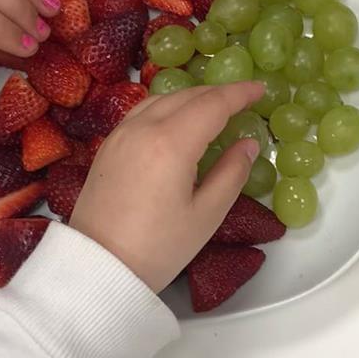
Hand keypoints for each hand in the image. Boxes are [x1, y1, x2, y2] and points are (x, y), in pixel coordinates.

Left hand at [70, 83, 264, 291]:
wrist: (98, 267)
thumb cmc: (157, 248)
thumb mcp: (206, 216)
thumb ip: (231, 174)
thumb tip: (247, 145)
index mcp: (171, 143)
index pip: (212, 105)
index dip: (239, 94)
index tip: (260, 90)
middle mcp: (142, 128)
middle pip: (186, 96)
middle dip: (218, 93)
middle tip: (243, 99)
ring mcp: (120, 135)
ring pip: (161, 99)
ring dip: (191, 97)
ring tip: (213, 107)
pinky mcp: (107, 147)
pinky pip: (141, 112)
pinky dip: (166, 106)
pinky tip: (176, 120)